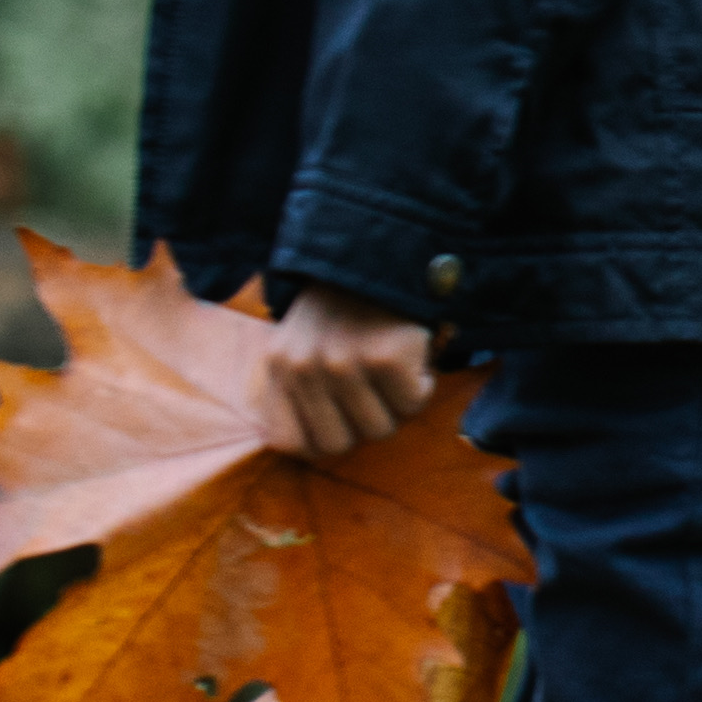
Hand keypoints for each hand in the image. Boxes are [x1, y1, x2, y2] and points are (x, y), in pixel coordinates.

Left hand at [261, 284, 450, 461]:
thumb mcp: (303, 343)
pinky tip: (413, 356)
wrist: (385, 252)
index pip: (290, 442)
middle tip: (376, 394)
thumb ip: (299, 390)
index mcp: (278, 366)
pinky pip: (413, 403)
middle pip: (339, 444)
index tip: (344, 419)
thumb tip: (317, 448)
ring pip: (381, 428)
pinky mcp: (384, 357)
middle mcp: (304, 367)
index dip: (323, 440)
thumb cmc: (348, 308)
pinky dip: (423, 385)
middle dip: (364, 425)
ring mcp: (343, 363)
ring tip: (395, 370)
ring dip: (397, 405)